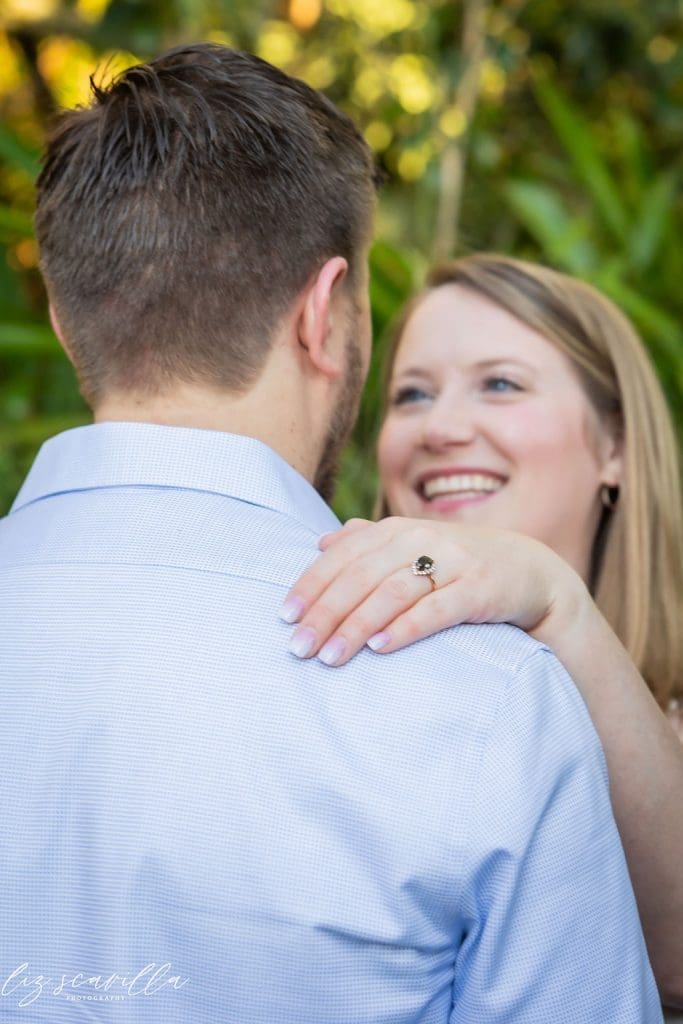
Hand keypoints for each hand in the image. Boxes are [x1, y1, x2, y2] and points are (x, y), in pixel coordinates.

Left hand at [279, 516, 586, 665]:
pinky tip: (380, 647)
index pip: (343, 555)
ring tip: (330, 656)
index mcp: (397, 529)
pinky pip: (438, 608)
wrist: (530, 571)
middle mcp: (422, 539)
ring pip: (393, 592)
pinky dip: (406, 627)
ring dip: (357, 626)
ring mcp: (453, 562)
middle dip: (326, 613)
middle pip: (361, 576)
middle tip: (299, 647)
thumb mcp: (413, 545)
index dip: (311, 584)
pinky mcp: (480, 589)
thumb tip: (319, 541)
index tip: (284, 616)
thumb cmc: (458, 564)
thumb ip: (368, 542)